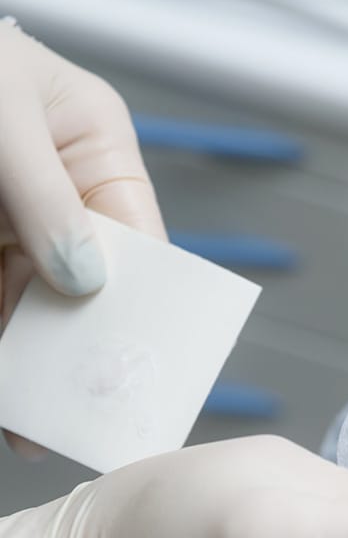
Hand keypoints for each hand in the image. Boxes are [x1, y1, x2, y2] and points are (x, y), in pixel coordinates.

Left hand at [0, 20, 165, 456]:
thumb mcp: (5, 120)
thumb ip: (46, 199)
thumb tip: (84, 281)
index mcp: (93, 151)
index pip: (137, 237)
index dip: (144, 296)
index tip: (140, 353)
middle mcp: (58, 194)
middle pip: (85, 282)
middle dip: (82, 342)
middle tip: (83, 403)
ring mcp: (9, 221)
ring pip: (32, 302)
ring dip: (33, 358)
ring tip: (35, 417)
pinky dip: (1, 342)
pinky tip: (7, 385)